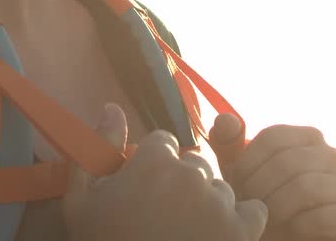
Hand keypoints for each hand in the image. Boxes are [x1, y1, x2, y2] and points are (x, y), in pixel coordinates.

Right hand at [63, 104, 267, 240]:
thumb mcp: (81, 201)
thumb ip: (98, 147)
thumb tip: (113, 106)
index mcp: (154, 161)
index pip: (163, 143)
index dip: (151, 168)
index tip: (143, 195)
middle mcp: (191, 174)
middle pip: (194, 165)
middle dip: (182, 185)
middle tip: (164, 220)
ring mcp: (220, 203)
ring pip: (221, 189)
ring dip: (209, 205)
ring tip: (186, 235)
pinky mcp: (242, 233)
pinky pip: (255, 211)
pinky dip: (243, 222)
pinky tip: (219, 237)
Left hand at [210, 115, 335, 240]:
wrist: (281, 237)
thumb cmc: (259, 199)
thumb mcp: (237, 171)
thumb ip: (228, 143)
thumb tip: (226, 120)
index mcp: (307, 137)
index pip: (274, 138)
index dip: (248, 164)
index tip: (236, 185)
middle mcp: (331, 156)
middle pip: (288, 161)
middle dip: (260, 188)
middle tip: (248, 206)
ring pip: (306, 187)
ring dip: (277, 207)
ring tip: (265, 219)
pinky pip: (326, 216)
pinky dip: (300, 225)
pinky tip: (290, 228)